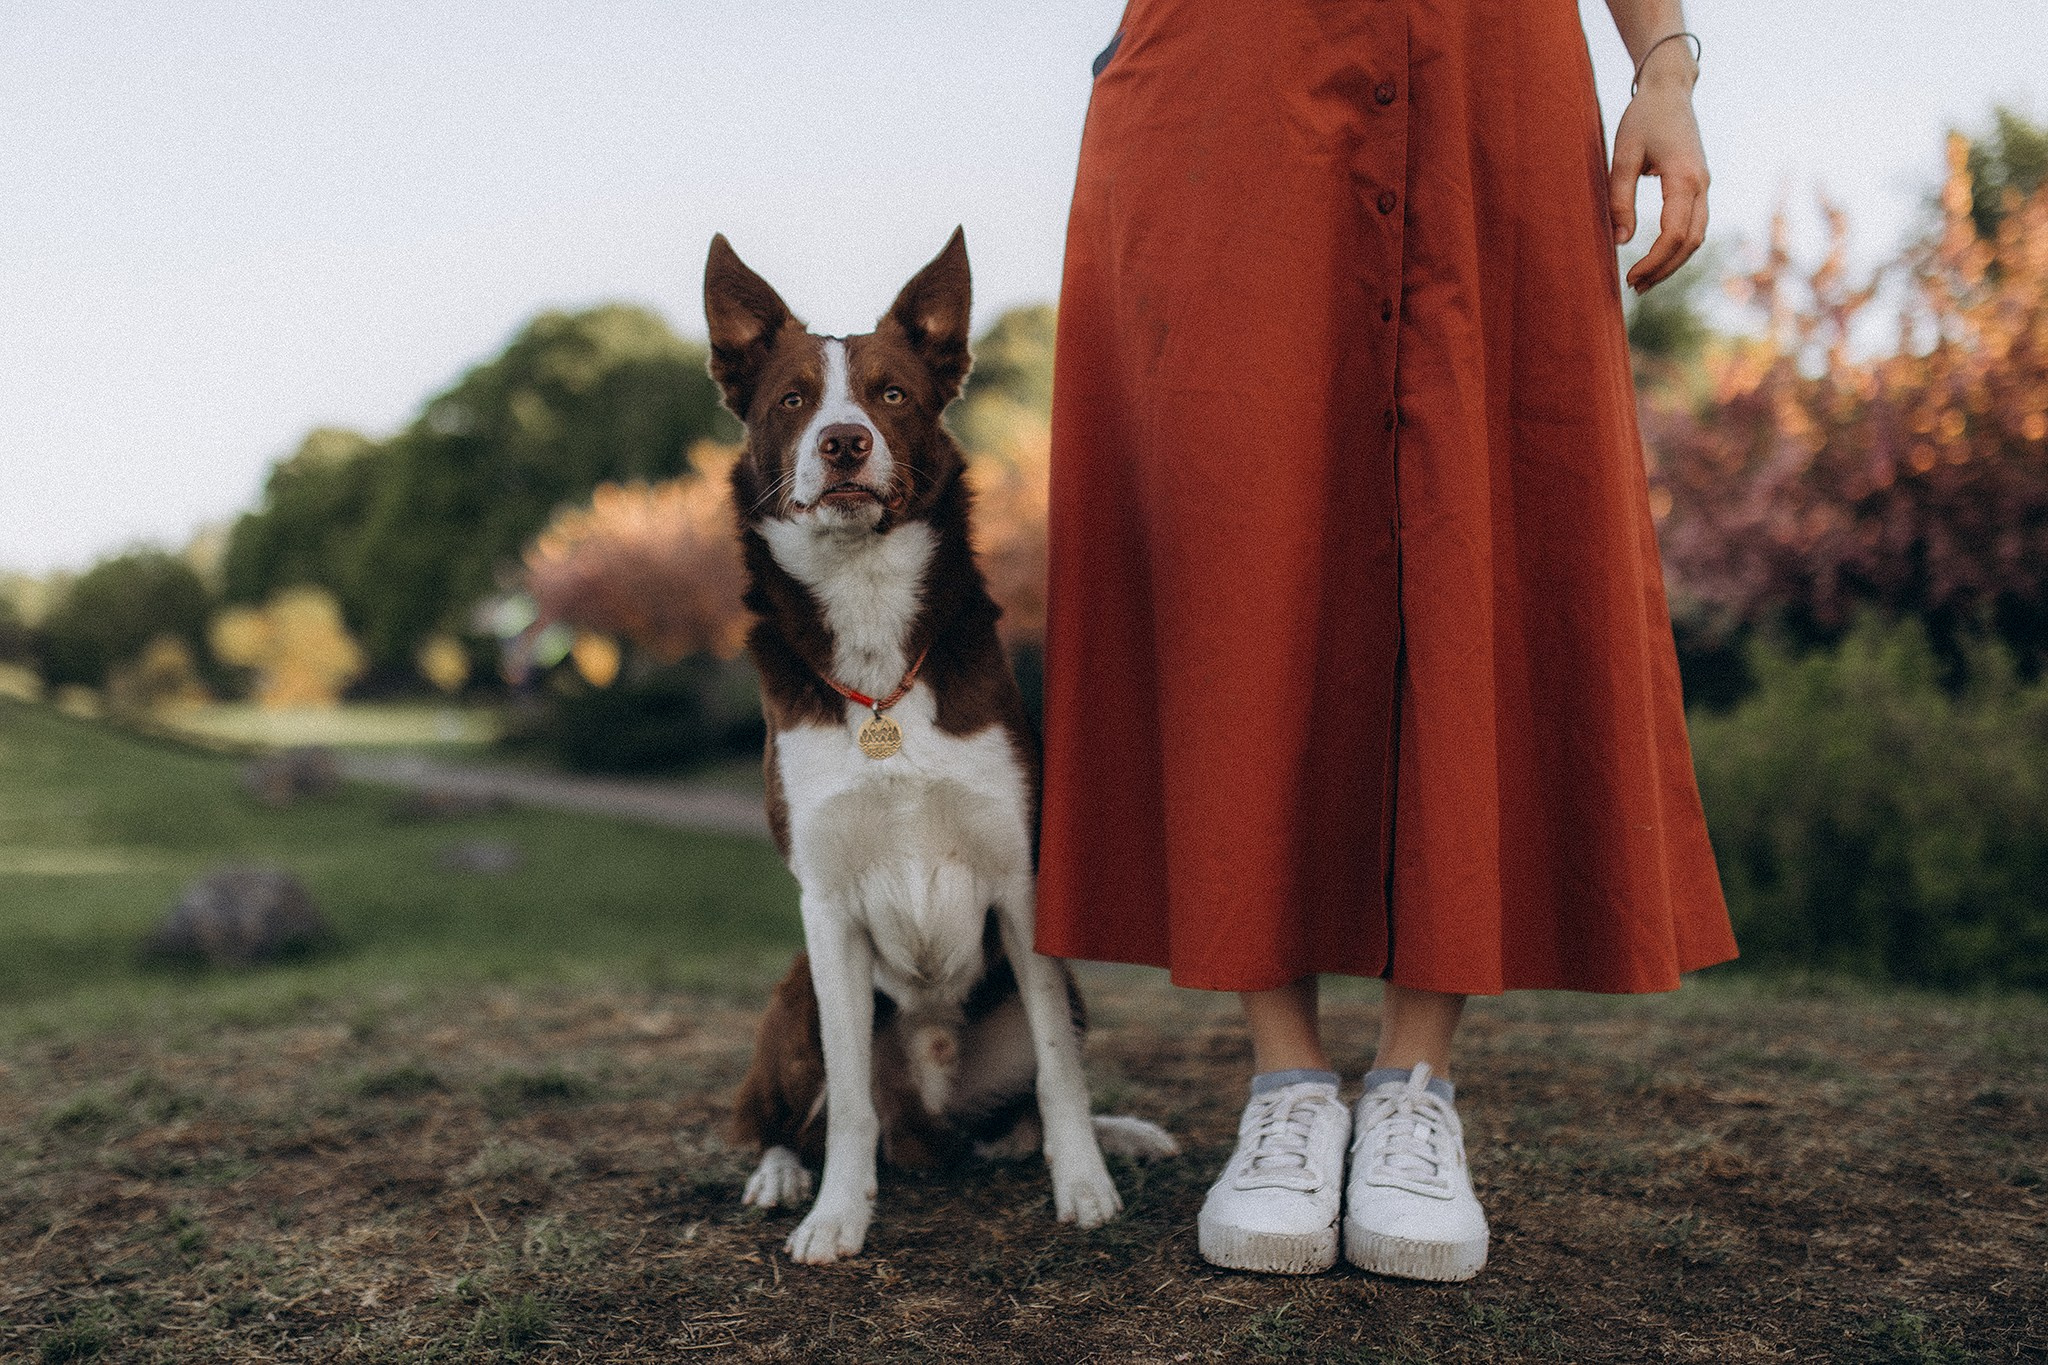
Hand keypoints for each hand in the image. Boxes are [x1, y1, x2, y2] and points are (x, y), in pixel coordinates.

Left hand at [1609, 77, 1708, 292]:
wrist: (1670, 90)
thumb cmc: (1643, 118)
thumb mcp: (1623, 155)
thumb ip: (1620, 198)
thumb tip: (1621, 241)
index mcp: (1684, 177)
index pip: (1674, 234)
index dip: (1653, 261)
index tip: (1629, 277)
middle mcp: (1702, 184)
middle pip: (1691, 242)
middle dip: (1664, 269)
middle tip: (1635, 287)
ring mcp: (1705, 184)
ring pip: (1698, 236)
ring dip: (1674, 261)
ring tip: (1644, 280)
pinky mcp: (1700, 184)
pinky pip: (1696, 224)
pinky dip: (1679, 246)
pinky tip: (1657, 258)